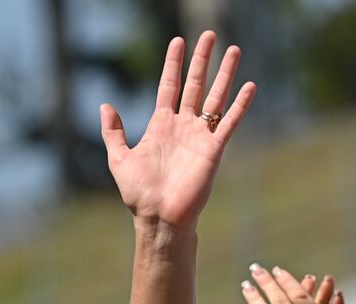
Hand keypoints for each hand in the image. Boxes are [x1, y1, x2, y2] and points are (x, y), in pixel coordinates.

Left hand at [100, 33, 254, 228]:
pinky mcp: (213, 149)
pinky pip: (229, 122)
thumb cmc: (139, 193)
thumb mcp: (119, 158)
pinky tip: (249, 86)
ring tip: (234, 50)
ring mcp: (199, 136)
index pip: (169, 86)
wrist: (159, 217)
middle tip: (209, 34)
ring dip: (225, 74)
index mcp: (160, 125)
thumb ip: (113, 132)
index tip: (178, 41)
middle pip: (194, 84)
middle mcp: (182, 126)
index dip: (173, 64)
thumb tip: (105, 105)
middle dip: (202, 60)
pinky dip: (239, 105)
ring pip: (215, 98)